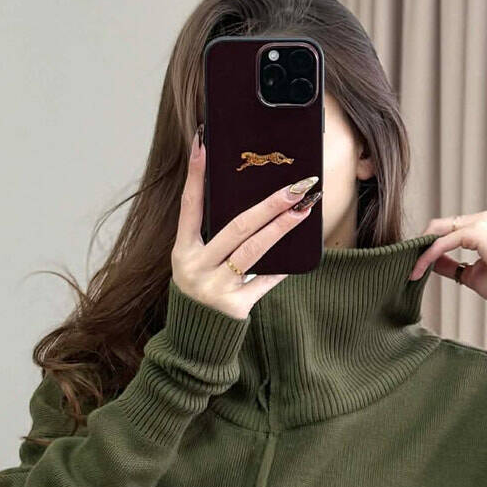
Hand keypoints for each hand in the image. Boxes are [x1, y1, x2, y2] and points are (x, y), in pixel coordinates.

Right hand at [172, 128, 320, 320]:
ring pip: (253, 251)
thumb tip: (252, 205)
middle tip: (295, 185)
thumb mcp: (197, 263)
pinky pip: (265, 281)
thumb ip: (214, 238)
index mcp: (182, 251)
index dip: (196, 175)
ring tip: (304, 208)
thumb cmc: (202, 292)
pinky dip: (282, 265)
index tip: (203, 143)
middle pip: (236, 227)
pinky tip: (301, 248)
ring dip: (281, 227)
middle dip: (268, 204)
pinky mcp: (235, 306)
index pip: (189, 205)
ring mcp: (215, 287)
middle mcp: (195, 267)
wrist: (195, 343)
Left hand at [408, 211, 486, 298]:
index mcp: (485, 225)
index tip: (417, 263)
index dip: (431, 245)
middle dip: (422, 244)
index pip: (450, 229)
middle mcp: (483, 218)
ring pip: (439, 231)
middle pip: (441, 225)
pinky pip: (444, 242)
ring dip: (422, 250)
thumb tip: (431, 262)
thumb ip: (450, 265)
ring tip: (411, 270)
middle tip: (409, 264)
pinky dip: (429, 255)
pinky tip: (420, 269)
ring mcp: (481, 222)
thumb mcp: (471, 274)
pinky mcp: (477, 231)